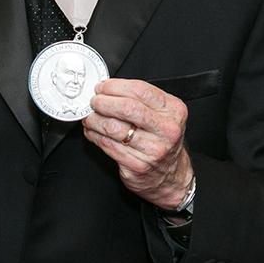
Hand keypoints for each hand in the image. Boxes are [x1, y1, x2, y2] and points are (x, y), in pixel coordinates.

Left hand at [83, 78, 192, 210]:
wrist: (171, 175)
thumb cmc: (162, 140)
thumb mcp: (163, 115)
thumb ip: (140, 100)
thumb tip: (108, 89)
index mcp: (173, 110)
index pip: (140, 90)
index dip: (115, 86)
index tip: (103, 87)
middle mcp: (166, 130)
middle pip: (127, 108)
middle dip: (103, 102)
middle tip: (94, 101)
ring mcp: (153, 149)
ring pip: (113, 127)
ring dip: (95, 119)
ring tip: (90, 117)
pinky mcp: (137, 165)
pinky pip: (108, 145)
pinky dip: (95, 135)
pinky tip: (93, 131)